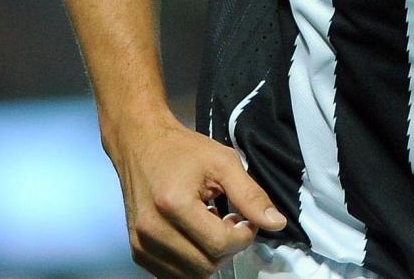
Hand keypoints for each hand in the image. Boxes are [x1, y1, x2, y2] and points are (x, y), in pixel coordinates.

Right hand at [105, 115, 286, 277]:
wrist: (142, 146)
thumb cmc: (181, 150)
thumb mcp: (224, 163)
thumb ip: (251, 195)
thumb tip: (275, 223)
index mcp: (174, 204)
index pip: (220, 244)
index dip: (243, 236)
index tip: (246, 220)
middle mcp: (152, 229)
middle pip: (206, 264)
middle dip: (228, 248)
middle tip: (231, 222)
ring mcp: (141, 243)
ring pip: (191, 274)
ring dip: (210, 256)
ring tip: (213, 227)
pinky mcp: (138, 250)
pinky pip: (173, 274)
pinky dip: (192, 261)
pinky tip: (196, 236)